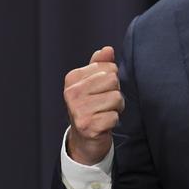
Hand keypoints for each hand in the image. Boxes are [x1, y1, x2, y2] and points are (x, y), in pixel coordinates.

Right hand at [63, 46, 123, 164]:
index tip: (101, 90)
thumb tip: (107, 49)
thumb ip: (101, 64)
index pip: (110, 67)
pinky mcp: (87, 126)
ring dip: (116, 108)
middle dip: (115, 92)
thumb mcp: (94, 82)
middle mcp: (72, 92)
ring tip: (104, 113)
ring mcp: (78, 110)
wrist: (85, 138)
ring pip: (116, 98)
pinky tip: (103, 124)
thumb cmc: (92, 106)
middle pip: (113, 80)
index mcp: (73, 78)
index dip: (112, 79)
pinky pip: (115, 116)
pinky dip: (113, 121)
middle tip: (104, 103)